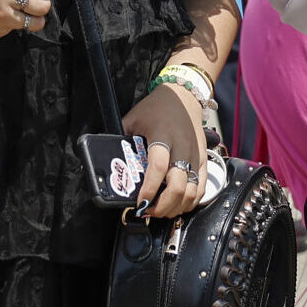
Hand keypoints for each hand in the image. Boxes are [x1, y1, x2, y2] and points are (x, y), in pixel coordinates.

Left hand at [120, 81, 204, 219]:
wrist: (185, 95)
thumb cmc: (156, 107)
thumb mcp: (133, 118)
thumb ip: (120, 139)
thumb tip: (102, 161)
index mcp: (162, 135)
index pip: (158, 168)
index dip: (148, 189)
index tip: (139, 203)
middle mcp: (182, 147)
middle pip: (178, 185)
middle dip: (163, 206)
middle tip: (148, 211)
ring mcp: (195, 155)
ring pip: (192, 191)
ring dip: (176, 208)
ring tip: (161, 211)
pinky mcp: (204, 159)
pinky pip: (202, 188)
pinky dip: (191, 202)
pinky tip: (178, 205)